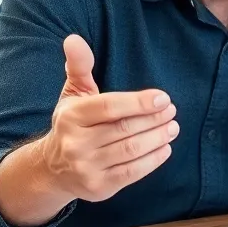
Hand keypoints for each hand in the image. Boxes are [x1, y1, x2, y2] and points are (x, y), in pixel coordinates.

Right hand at [39, 34, 178, 201]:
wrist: (54, 169)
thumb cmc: (72, 125)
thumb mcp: (73, 94)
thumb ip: (79, 67)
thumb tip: (74, 39)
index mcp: (71, 116)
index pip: (109, 107)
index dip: (138, 102)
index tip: (163, 99)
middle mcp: (76, 143)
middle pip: (124, 129)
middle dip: (154, 120)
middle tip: (172, 112)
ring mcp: (86, 168)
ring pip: (131, 150)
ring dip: (158, 138)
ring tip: (173, 127)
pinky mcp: (99, 187)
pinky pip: (132, 173)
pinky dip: (153, 160)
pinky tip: (165, 148)